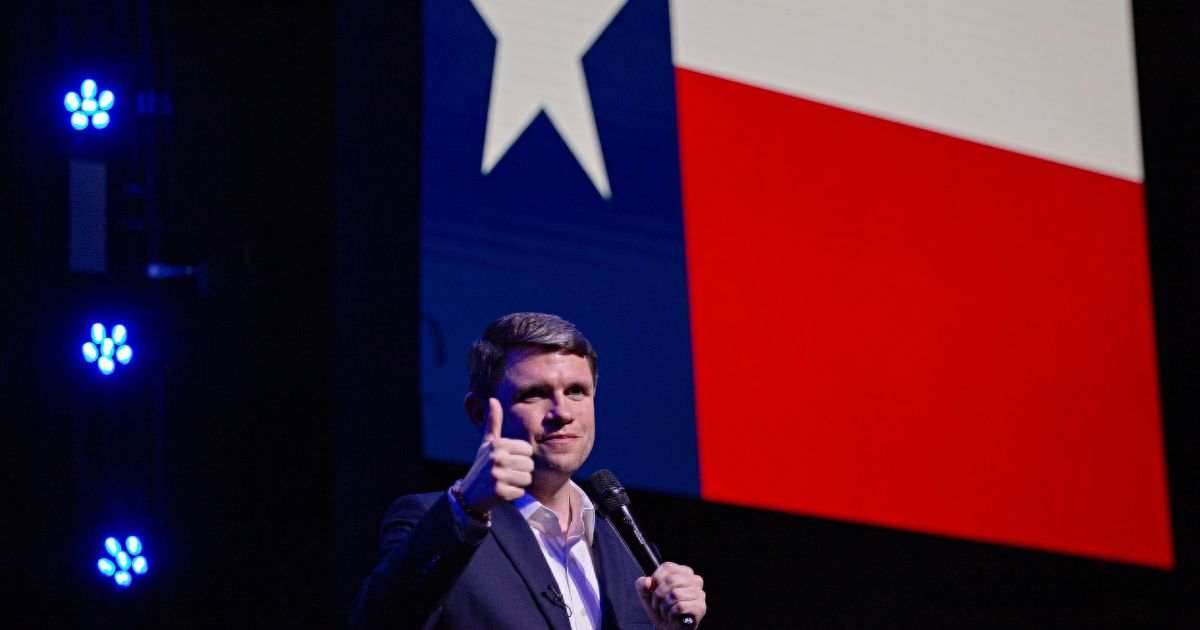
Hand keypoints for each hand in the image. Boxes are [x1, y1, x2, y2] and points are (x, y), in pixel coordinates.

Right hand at [459, 397, 534, 514]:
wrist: (469, 494)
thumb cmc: (483, 465)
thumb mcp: (487, 443)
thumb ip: (493, 422)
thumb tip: (492, 399)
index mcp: (497, 444)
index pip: (527, 450)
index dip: (520, 457)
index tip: (507, 460)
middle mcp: (496, 458)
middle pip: (529, 464)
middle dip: (520, 471)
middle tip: (506, 473)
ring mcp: (497, 475)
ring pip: (527, 478)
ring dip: (518, 483)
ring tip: (505, 481)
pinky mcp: (499, 492)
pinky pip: (521, 492)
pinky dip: (514, 494)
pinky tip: (502, 492)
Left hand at [635, 562, 706, 628]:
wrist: (668, 628)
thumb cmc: (661, 608)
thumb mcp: (646, 594)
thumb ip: (642, 584)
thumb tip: (647, 581)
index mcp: (683, 572)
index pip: (668, 567)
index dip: (656, 578)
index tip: (651, 588)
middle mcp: (694, 580)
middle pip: (671, 580)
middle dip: (658, 594)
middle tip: (657, 604)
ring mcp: (699, 594)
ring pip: (675, 594)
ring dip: (665, 606)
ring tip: (666, 611)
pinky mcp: (700, 607)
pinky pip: (680, 607)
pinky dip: (671, 614)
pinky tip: (672, 616)